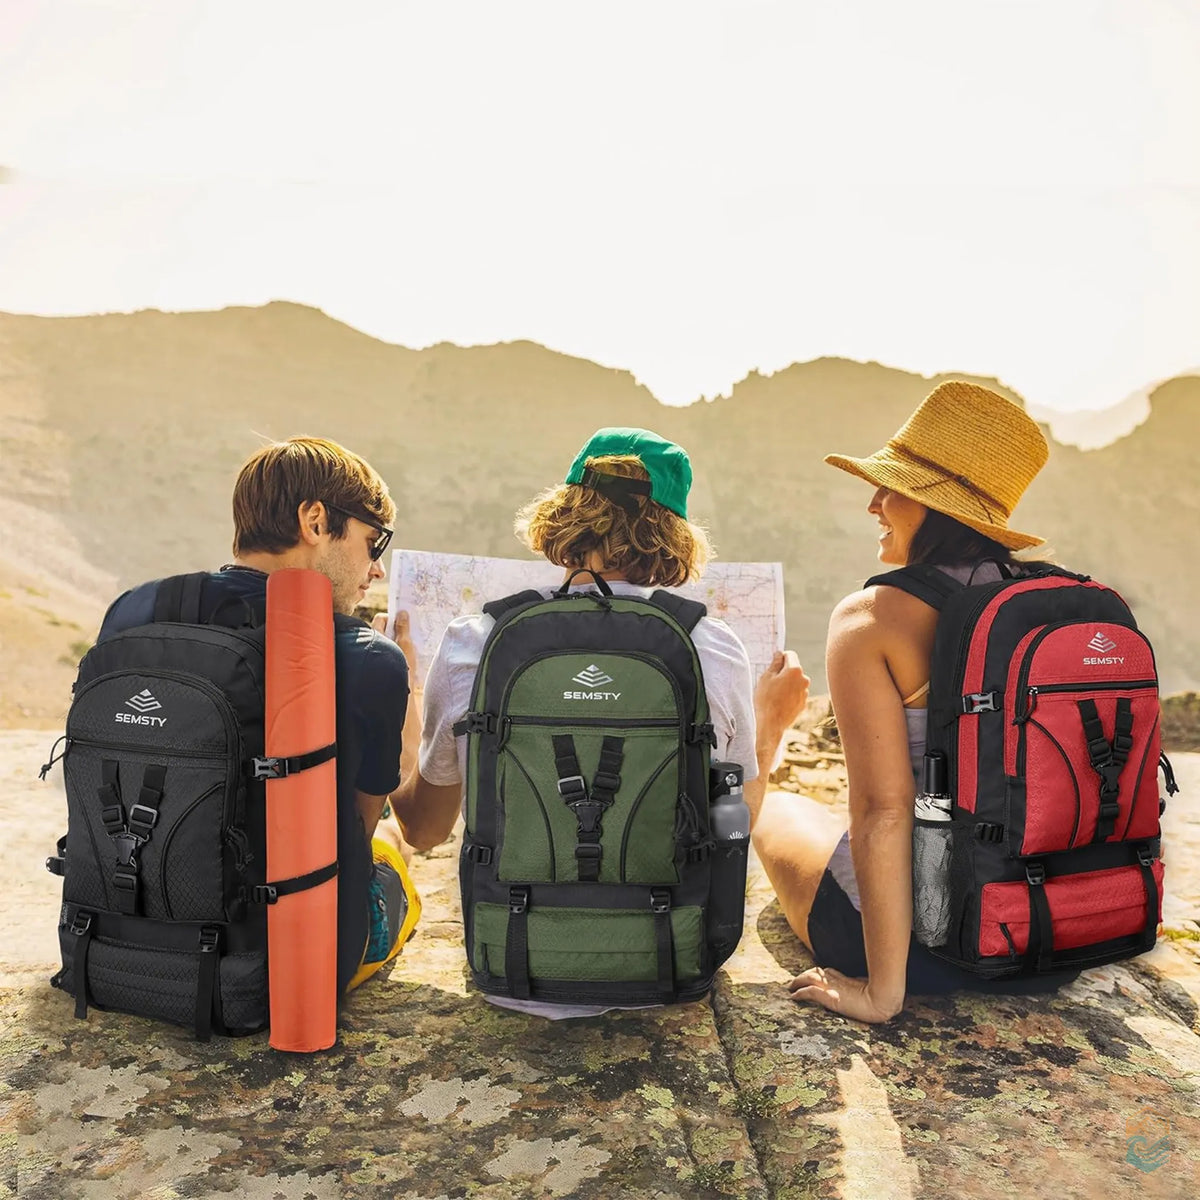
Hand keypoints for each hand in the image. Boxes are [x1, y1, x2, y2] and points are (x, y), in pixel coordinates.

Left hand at [374, 610, 417, 676]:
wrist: (394, 693)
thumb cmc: (400, 667)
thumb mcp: (405, 644)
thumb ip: (403, 628)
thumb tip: (402, 613)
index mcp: (374, 636)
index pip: (381, 618)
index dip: (393, 619)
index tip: (403, 625)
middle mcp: (369, 645)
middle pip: (382, 631)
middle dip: (395, 632)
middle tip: (407, 638)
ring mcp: (372, 656)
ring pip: (385, 644)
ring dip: (395, 644)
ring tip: (406, 652)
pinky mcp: (377, 667)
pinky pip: (385, 654)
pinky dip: (393, 654)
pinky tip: (403, 662)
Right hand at [755, 650, 809, 739]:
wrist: (770, 723)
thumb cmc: (766, 699)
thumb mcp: (766, 678)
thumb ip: (775, 664)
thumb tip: (779, 655)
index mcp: (795, 670)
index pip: (790, 655)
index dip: (780, 657)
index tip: (773, 664)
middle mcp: (804, 680)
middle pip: (794, 669)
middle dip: (784, 672)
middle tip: (771, 680)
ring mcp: (805, 693)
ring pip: (795, 682)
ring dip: (787, 683)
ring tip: (774, 693)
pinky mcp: (803, 703)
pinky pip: (796, 693)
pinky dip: (789, 694)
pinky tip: (778, 701)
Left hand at [787, 966, 901, 1023]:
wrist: (883, 1000)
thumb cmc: (881, 996)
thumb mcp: (868, 990)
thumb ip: (859, 988)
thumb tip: (860, 992)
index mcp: (845, 978)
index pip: (826, 972)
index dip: (816, 974)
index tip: (810, 977)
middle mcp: (837, 980)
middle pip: (815, 973)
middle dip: (803, 976)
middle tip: (793, 983)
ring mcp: (833, 987)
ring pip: (808, 979)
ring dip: (797, 982)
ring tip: (790, 988)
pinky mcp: (830, 997)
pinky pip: (810, 992)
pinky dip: (800, 993)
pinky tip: (793, 997)